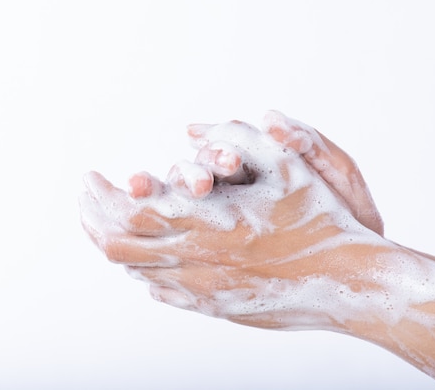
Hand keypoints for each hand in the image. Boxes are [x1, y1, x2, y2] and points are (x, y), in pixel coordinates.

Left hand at [80, 120, 388, 330]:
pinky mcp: (213, 305)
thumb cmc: (317, 218)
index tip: (91, 178)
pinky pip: (160, 288)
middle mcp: (195, 258)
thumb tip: (194, 129)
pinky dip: (142, 267)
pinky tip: (144, 253)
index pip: (126, 212)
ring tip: (108, 220)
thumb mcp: (282, 162)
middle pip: (117, 246)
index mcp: (206, 220)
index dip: (99, 196)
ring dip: (114, 242)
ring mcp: (201, 287)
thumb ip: (235, 138)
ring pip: (135, 269)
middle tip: (87, 198)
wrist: (346, 282)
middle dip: (93, 219)